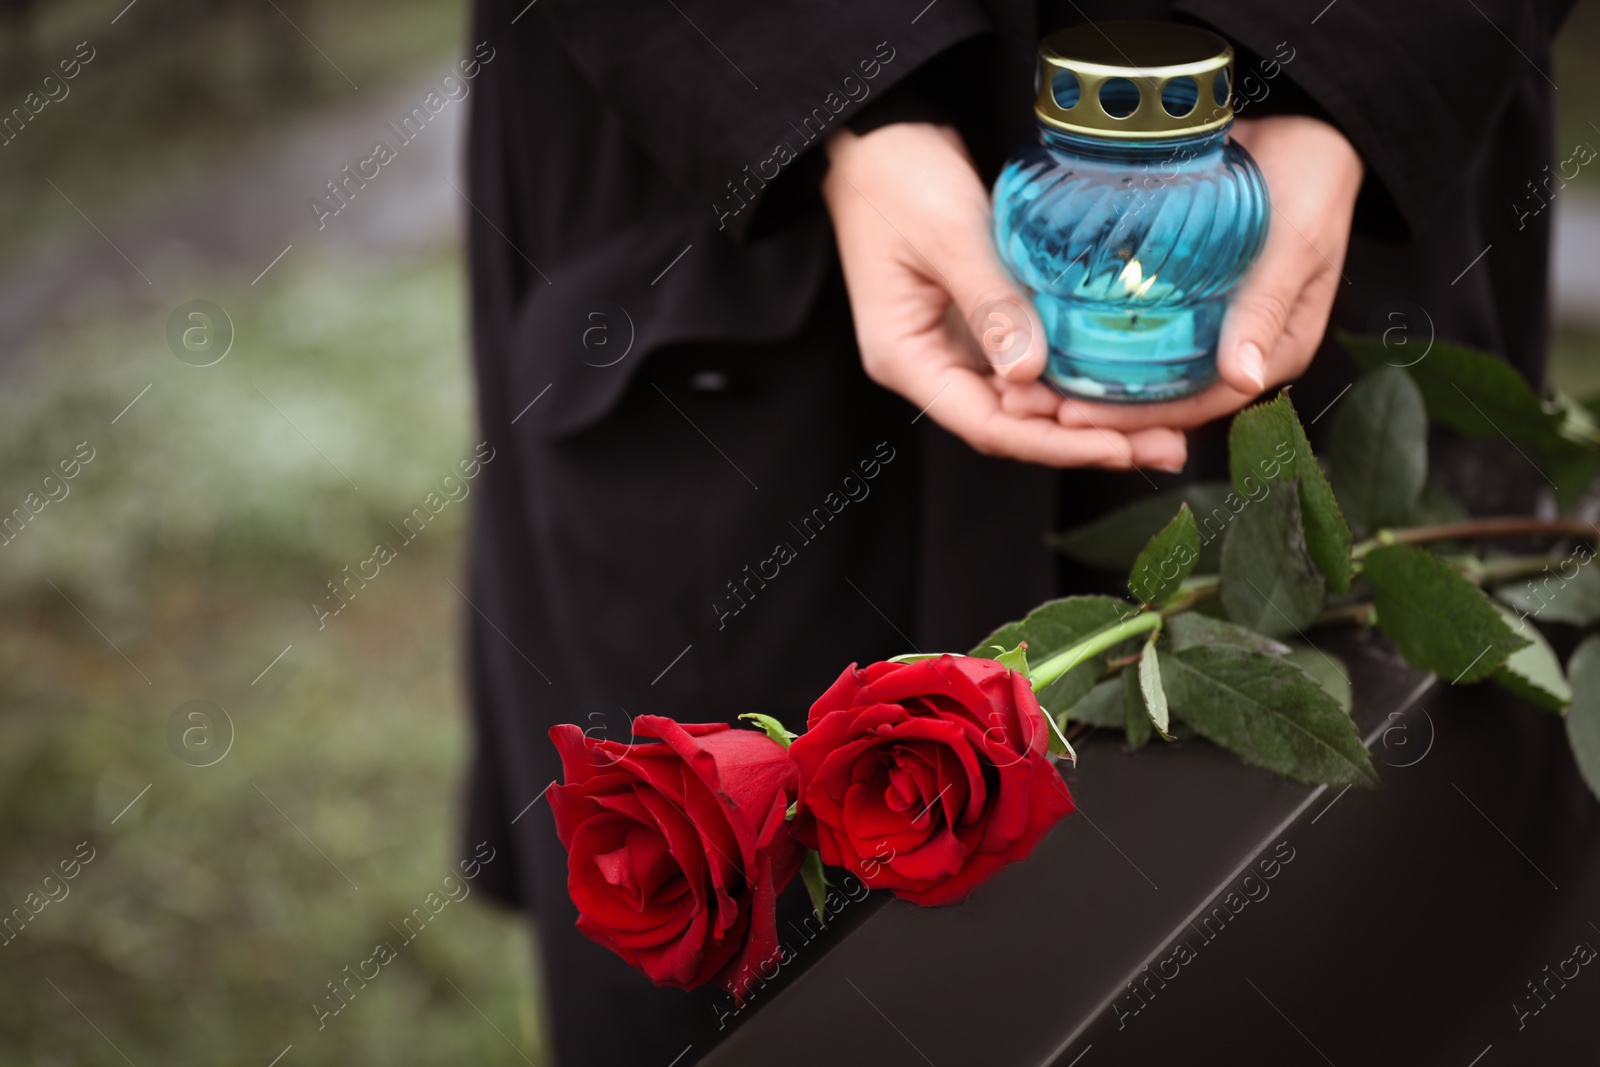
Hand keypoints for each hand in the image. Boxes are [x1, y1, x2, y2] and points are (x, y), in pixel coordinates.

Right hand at [822, 123, 1187, 470]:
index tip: (1118, 446)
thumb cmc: (897, 178)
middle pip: (1013, 426)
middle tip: (1165, 447)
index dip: (1054, 444)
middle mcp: (930, 366)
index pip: (985, 425)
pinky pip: (1033, 367)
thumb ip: (989, 302)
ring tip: (1163, 427)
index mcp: (906, 358)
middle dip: (1087, 441)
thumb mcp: (947, 234)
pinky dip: (1077, 378)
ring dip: (1090, 417)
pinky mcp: (981, 325)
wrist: (881, 139)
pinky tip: (1126, 383)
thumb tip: (1030, 372)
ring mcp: (957, 348)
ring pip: (1028, 403)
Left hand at [1019, 114, 1362, 433]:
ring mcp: (1205, 316)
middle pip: (1160, 394)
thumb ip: (1267, 307)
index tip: (1074, 420)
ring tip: (1022, 382)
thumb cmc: (1312, 182)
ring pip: (1140, 364)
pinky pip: (1130, 319)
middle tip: (1028, 406)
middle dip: (1097, 408)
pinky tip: (1044, 330)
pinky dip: (1091, 330)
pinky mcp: (1177, 284)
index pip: (1196, 405)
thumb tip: (1244, 380)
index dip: (1136, 421)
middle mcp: (1234, 344)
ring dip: (1085, 376)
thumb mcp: (1296, 242)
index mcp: (1271, 351)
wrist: (1302, 121)